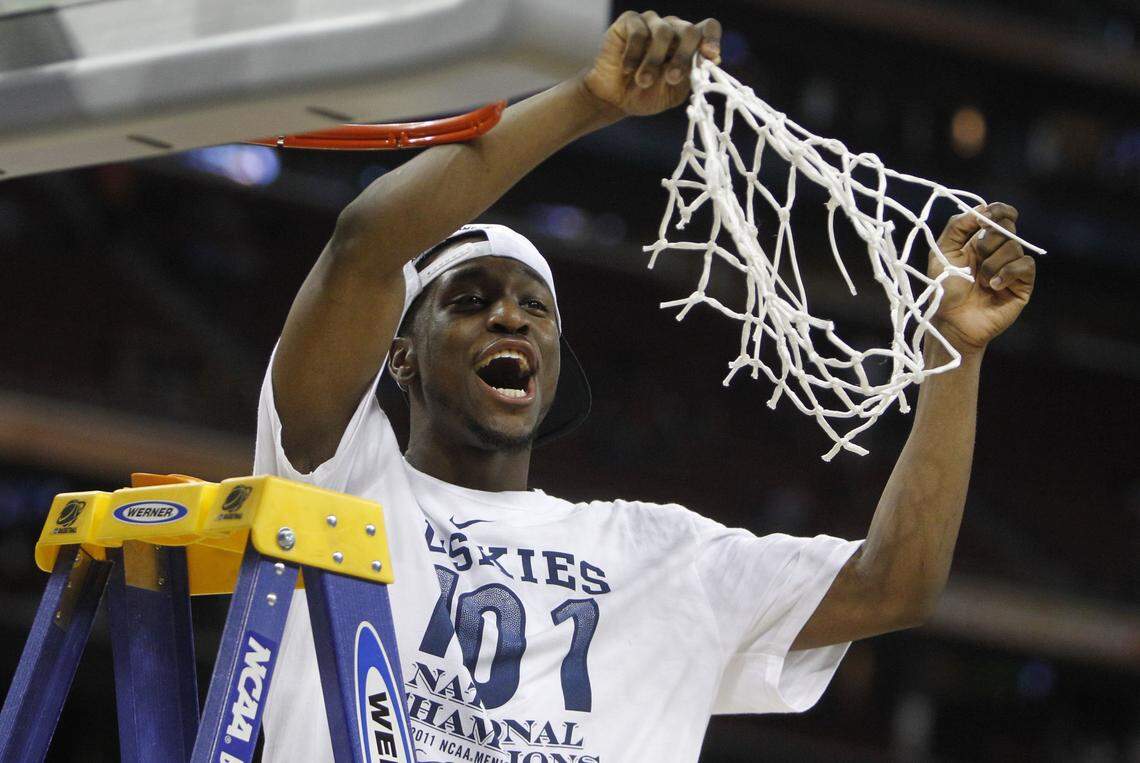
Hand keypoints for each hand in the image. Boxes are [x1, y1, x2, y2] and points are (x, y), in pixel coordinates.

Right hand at [583, 11, 720, 117]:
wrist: (614, 99)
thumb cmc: (646, 95)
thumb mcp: (674, 91)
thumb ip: (692, 76)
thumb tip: (711, 61)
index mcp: (688, 44)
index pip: (708, 28)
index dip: (712, 39)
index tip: (710, 57)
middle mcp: (672, 28)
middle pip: (689, 31)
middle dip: (683, 58)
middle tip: (671, 79)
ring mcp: (651, 22)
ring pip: (664, 33)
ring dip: (654, 62)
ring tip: (643, 81)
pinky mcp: (630, 21)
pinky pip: (639, 32)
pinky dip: (634, 55)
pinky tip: (627, 69)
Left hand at [929, 202, 1035, 354]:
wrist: (951, 321)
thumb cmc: (944, 289)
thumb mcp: (942, 252)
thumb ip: (958, 226)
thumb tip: (982, 207)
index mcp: (980, 240)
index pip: (1001, 215)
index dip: (998, 211)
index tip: (986, 218)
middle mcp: (999, 251)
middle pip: (1007, 227)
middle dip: (989, 239)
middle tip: (976, 255)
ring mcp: (1012, 267)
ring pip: (1013, 247)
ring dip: (992, 263)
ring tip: (980, 282)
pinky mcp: (1023, 284)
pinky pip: (1024, 265)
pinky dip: (1007, 273)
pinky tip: (994, 286)